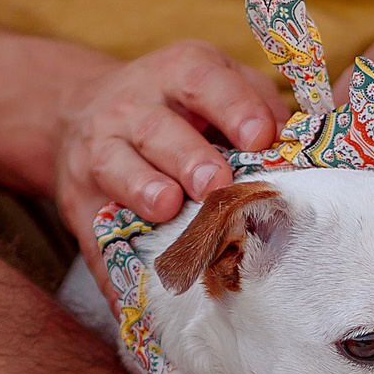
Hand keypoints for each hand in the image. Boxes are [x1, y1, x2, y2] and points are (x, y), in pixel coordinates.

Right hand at [54, 42, 290, 279]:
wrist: (78, 115)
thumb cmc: (174, 107)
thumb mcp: (215, 84)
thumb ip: (257, 105)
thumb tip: (296, 150)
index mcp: (174, 75)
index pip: (203, 82)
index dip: (233, 107)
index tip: (259, 137)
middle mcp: (130, 108)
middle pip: (157, 129)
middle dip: (187, 156)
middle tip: (214, 184)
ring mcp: (98, 152)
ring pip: (115, 166)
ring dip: (141, 189)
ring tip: (166, 209)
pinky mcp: (77, 199)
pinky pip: (91, 234)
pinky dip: (109, 270)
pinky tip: (129, 299)